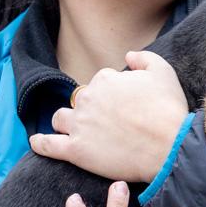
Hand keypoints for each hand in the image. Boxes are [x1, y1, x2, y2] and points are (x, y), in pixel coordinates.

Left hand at [29, 51, 188, 183]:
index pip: (100, 82)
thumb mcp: (163, 71)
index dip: (112, 94)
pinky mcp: (76, 151)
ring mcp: (79, 125)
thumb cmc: (168, 110)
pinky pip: (48, 145)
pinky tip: (36, 142)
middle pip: (80, 100)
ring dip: (66, 122)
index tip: (123, 107)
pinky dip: (40, 143)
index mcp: (105, 79)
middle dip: (90, 108)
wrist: (169, 147)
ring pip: (61, 118)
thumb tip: (128, 56)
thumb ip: (143, 57)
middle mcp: (88, 99)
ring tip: (76, 130)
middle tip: (107, 123)